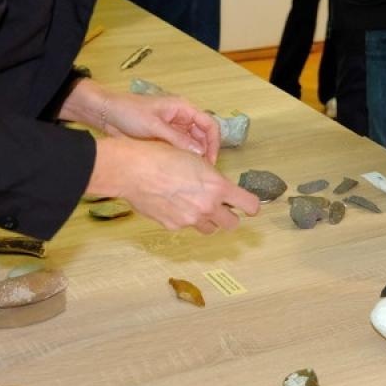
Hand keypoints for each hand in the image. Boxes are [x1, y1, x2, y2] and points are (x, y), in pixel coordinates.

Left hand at [97, 90, 221, 163]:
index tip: (211, 161)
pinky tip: (181, 170)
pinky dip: (182, 158)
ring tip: (192, 173)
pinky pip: (180, 148)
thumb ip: (177, 139)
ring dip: (194, 157)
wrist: (105, 113)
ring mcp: (173, 128)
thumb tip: (200, 153)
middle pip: (203, 136)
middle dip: (205, 152)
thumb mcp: (154, 126)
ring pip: (192, 144)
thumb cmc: (129, 113)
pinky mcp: (164, 137)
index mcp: (183, 108)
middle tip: (202, 172)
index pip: (209, 124)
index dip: (213, 142)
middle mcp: (182, 118)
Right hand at [97, 139, 258, 233]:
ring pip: (209, 228)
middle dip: (229, 216)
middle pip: (232, 224)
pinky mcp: (173, 226)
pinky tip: (173, 204)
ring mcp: (190, 219)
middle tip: (221, 207)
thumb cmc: (162, 156)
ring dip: (208, 219)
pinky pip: (186, 226)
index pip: (250, 205)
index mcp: (218, 187)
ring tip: (195, 205)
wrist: (133, 170)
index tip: (249, 206)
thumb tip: (217, 186)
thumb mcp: (195, 159)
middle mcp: (208, 206)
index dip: (252, 206)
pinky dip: (184, 218)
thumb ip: (211, 178)